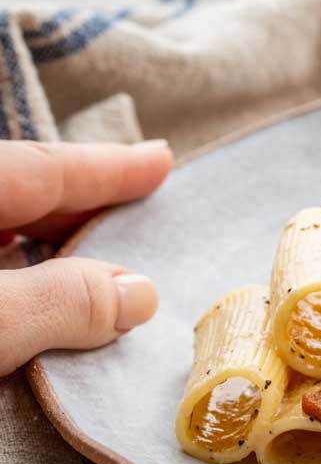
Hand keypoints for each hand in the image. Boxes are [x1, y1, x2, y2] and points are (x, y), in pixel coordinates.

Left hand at [0, 140, 172, 375]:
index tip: (161, 161)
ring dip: (47, 251)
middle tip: (136, 209)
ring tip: (93, 261)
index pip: (41, 170)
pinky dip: (17, 283)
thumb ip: (61, 302)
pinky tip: (30, 299)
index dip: (106, 169)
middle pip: (15, 195)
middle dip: (79, 205)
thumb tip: (140, 292)